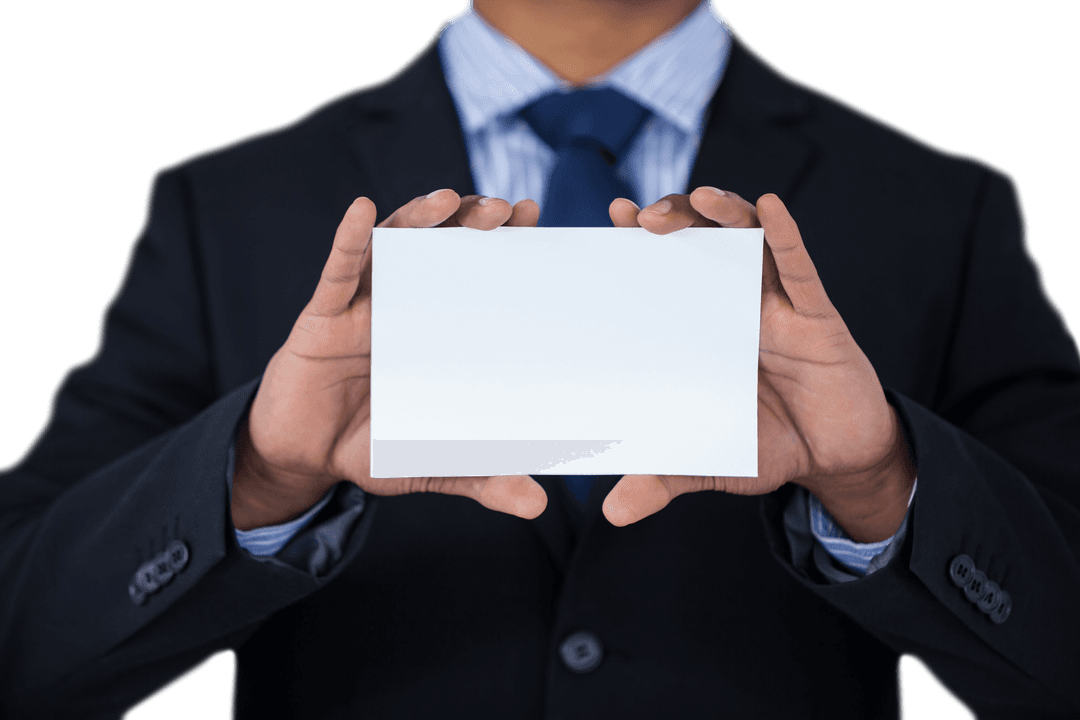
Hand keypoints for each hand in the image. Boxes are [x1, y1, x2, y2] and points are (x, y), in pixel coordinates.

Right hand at [231, 190, 544, 529]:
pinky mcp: (322, 318)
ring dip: (420, 217)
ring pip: (393, 246)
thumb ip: (481, 478)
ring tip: (449, 201)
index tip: (535, 221)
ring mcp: (363, 306)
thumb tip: (537, 505)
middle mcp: (405, 305)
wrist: (304, 458)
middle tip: (505, 210)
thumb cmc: (371, 447)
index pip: (476, 276)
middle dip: (472, 221)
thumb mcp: (432, 465)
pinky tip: (360, 210)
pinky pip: (337, 272)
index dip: (504, 246)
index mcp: (437, 330)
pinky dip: (348, 240)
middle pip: (441, 248)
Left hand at [602, 189, 915, 540]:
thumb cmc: (768, 446)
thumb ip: (664, 478)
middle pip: (702, 242)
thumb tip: (612, 514)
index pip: (666, 273)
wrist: (837, 459)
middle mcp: (736, 305)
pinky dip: (785, 236)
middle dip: (674, 218)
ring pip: (749, 240)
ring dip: (724, 212)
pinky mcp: (818, 317)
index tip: (608, 221)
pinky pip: (800, 268)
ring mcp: (778, 306)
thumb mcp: (711, 463)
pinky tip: (769, 207)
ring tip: (697, 198)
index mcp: (705, 329)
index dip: (638, 245)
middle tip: (641, 218)